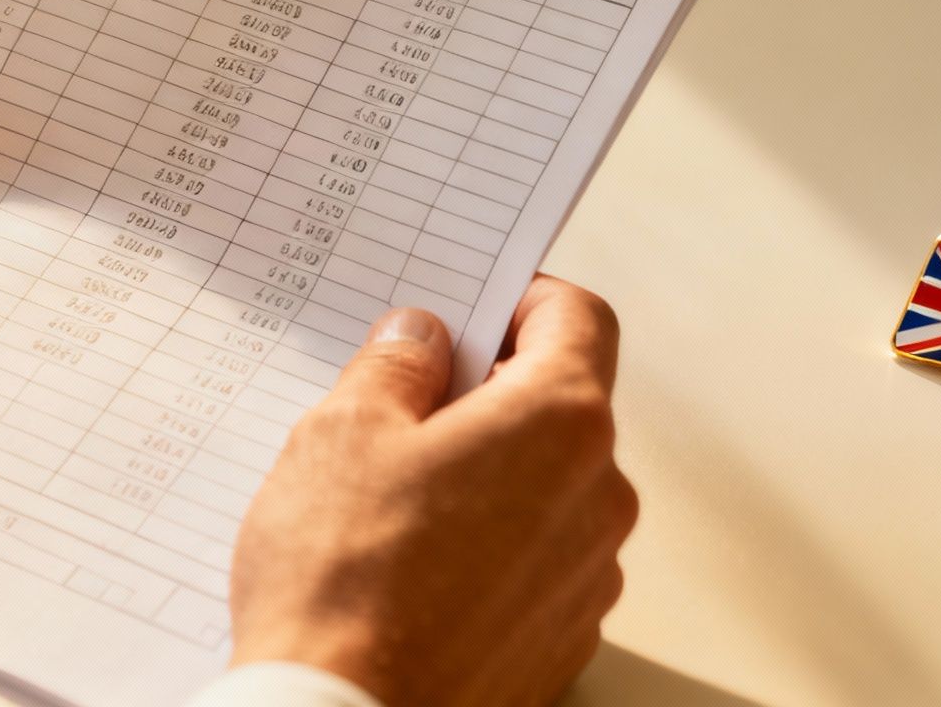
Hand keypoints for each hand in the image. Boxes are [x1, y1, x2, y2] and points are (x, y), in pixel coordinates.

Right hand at [229, 276, 635, 706]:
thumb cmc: (344, 581)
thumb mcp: (343, 431)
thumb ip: (396, 366)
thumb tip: (421, 340)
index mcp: (559, 422)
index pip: (579, 319)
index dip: (523, 299)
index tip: (475, 308)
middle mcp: (597, 497)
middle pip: (562, 407)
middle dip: (490, 394)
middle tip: (403, 407)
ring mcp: (588, 578)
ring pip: (548, 490)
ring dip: (490, 476)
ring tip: (393, 503)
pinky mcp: (561, 641)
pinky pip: (537, 563)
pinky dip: (490, 549)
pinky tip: (413, 567)